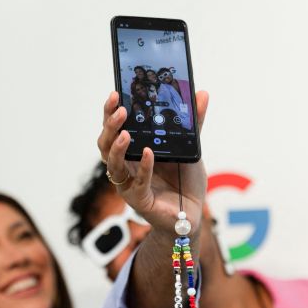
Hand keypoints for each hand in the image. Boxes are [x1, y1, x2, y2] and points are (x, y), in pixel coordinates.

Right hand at [97, 90, 208, 236]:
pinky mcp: (139, 200)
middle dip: (109, 126)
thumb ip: (193, 123)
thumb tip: (202, 94)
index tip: (115, 94)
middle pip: (105, 144)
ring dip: (116, 147)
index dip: (109, 112)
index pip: (113, 129)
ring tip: (125, 133)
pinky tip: (148, 154)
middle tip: (120, 110)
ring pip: (112, 164)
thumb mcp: (190, 147)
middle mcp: (126, 166)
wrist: (193, 214)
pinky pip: (137, 183)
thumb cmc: (185, 182)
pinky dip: (143, 167)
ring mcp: (129, 184)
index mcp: (132, 151)